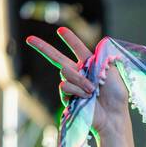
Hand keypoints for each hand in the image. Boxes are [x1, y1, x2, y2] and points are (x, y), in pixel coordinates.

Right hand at [27, 28, 133, 143]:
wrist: (113, 115)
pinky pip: (64, 86)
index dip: (70, 39)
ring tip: (91, 90)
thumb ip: (101, 59)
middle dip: (42, 47)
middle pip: (56, 58)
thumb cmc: (116, 95)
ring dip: (79, 80)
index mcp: (90, 66)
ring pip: (64, 72)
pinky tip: (86, 98)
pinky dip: (76, 90)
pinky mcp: (68, 98)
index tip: (61, 30)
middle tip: (29, 39)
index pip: (78, 49)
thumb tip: (96, 48)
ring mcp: (72, 86)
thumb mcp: (112, 72)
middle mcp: (79, 74)